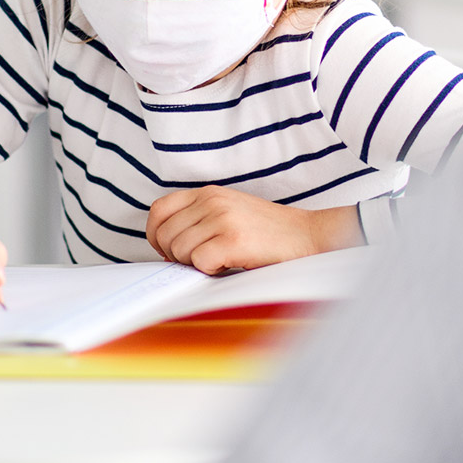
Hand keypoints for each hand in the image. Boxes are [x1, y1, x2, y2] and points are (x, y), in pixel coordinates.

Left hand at [146, 187, 362, 274]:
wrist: (307, 235)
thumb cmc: (268, 231)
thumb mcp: (228, 211)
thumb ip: (198, 219)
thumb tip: (165, 247)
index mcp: (208, 192)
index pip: (159, 210)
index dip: (155, 235)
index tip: (167, 250)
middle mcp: (212, 201)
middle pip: (165, 234)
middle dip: (175, 255)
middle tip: (199, 260)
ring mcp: (222, 219)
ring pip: (179, 250)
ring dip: (195, 264)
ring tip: (220, 260)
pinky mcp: (233, 240)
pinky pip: (199, 262)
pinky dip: (210, 270)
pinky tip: (229, 264)